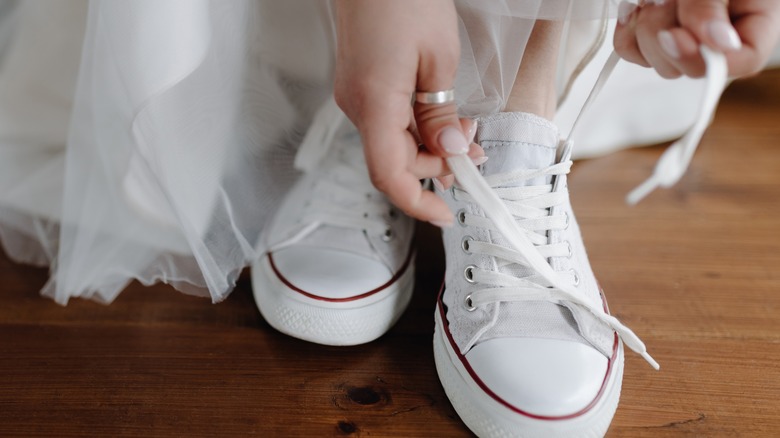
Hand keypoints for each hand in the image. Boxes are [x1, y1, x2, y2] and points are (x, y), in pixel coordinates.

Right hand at [333, 0, 482, 226]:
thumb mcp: (439, 56)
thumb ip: (440, 111)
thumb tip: (449, 149)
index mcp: (374, 102)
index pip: (389, 174)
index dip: (417, 202)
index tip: (446, 214)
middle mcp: (357, 106)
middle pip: (394, 161)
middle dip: (436, 166)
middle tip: (475, 156)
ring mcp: (356, 97)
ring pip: (392, 144)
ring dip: (429, 147)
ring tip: (464, 133)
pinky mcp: (362, 87)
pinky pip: (388, 123)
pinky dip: (416, 130)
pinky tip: (440, 118)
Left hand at [614, 0, 779, 77]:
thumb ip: (713, 3)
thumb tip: (717, 41)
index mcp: (751, 19)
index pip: (744, 60)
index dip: (710, 59)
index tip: (679, 37)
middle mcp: (716, 35)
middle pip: (691, 67)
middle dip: (669, 36)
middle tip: (665, 0)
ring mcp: (683, 36)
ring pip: (658, 60)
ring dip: (648, 27)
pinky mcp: (653, 35)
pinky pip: (632, 50)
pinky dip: (628, 29)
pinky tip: (635, 7)